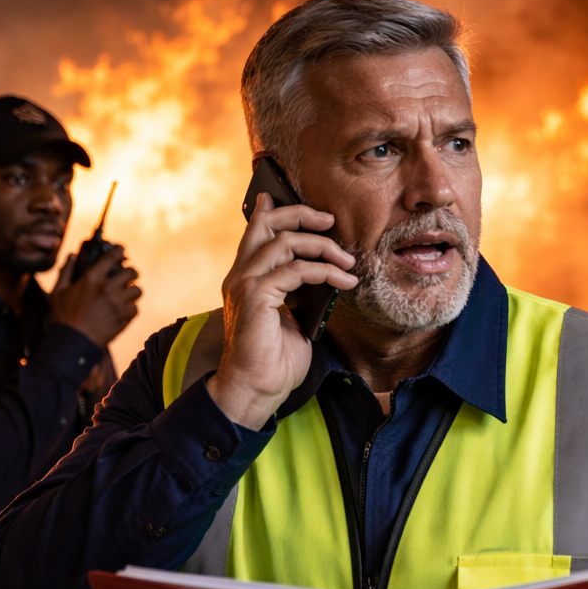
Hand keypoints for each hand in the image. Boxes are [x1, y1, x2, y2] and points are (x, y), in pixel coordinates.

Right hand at [49, 244, 141, 347]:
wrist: (74, 343)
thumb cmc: (63, 317)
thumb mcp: (59, 292)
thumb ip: (67, 271)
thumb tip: (73, 255)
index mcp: (91, 278)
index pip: (113, 256)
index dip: (120, 251)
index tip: (122, 251)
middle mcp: (107, 288)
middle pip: (132, 272)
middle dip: (131, 273)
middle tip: (127, 276)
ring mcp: (118, 303)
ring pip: (137, 291)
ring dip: (132, 291)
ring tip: (125, 294)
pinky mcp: (124, 318)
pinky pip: (135, 308)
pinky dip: (130, 309)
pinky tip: (122, 310)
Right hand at [205, 194, 357, 429]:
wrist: (256, 391)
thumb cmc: (274, 362)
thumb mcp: (292, 319)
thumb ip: (299, 293)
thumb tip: (325, 277)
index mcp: (245, 280)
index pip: (254, 233)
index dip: (272, 211)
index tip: (288, 197)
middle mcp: (240, 276)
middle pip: (266, 224)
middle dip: (300, 214)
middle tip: (329, 220)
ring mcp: (245, 285)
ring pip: (284, 242)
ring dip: (321, 246)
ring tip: (346, 262)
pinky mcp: (255, 296)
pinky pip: (296, 270)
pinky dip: (324, 272)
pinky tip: (343, 282)